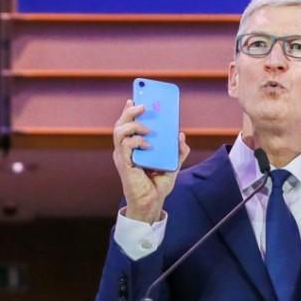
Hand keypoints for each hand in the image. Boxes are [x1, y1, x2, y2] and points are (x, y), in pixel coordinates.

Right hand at [112, 99, 189, 222]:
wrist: (152, 203)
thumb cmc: (158, 184)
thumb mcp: (173, 164)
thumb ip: (178, 151)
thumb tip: (181, 135)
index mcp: (134, 147)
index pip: (127, 124)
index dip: (128, 110)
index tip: (134, 98)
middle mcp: (125, 149)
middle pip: (121, 124)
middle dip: (130, 111)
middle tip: (143, 106)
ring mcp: (123, 156)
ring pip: (119, 131)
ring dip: (133, 125)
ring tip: (148, 128)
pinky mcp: (124, 164)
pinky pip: (125, 146)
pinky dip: (136, 141)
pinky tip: (147, 145)